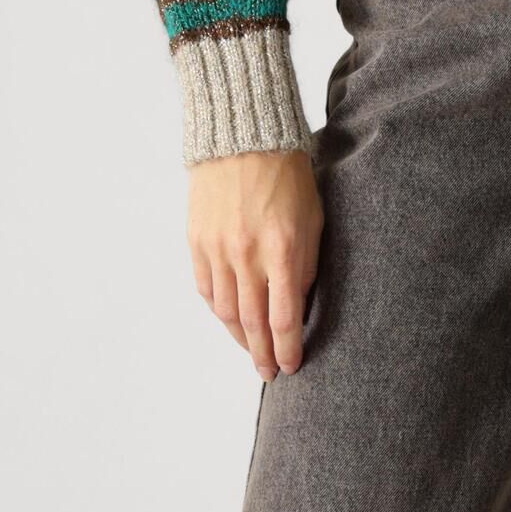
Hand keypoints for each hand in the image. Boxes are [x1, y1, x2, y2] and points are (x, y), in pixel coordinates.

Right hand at [188, 148, 324, 379]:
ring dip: (239, 336)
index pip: (284, 316)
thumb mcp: (313, 221)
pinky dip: (217, 309)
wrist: (243, 138)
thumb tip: (297, 307)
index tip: (290, 367)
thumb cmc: (288, 177)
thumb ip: (306, 266)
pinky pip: (205, 287)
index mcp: (282, 248)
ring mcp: (217, 248)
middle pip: (252, 321)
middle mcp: (246, 254)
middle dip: (262, 353)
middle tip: (269, 373)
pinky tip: (228, 319)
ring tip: (251, 349)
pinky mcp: (197, 240)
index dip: (287, 348)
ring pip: (224, 310)